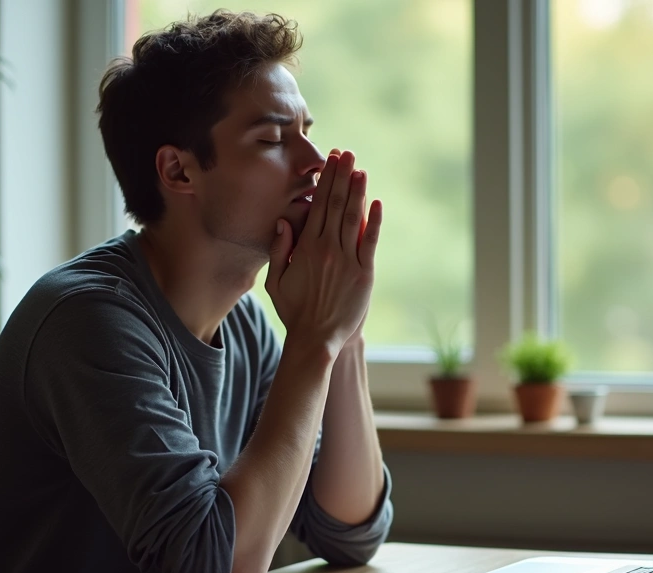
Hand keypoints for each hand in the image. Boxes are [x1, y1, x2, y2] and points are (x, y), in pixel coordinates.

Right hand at [265, 150, 382, 355]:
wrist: (317, 338)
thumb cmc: (294, 311)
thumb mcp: (276, 281)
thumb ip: (279, 249)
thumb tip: (283, 220)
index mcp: (305, 247)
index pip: (317, 206)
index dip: (325, 181)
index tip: (329, 162)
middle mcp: (327, 249)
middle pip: (336, 205)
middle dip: (342, 177)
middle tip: (347, 154)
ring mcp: (347, 260)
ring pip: (353, 218)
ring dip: (357, 191)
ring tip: (360, 169)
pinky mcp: (364, 273)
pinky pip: (369, 242)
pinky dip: (373, 221)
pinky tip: (376, 202)